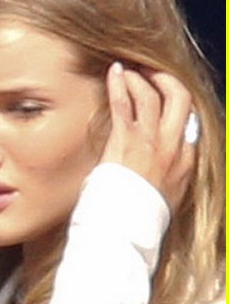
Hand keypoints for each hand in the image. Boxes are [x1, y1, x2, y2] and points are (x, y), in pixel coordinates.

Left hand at [100, 63, 195, 212]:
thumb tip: (165, 175)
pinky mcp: (126, 141)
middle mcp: (173, 147)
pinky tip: (114, 72)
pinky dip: (119, 84)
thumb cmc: (139, 220)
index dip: (176, 108)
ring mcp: (150, 142)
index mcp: (185, 163)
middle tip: (152, 73)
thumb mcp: (167, 200)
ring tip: (129, 71)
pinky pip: (125, 103)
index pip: (189, 124)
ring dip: (140, 78)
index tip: (165, 99)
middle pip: (180, 99)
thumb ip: (171, 180)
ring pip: (152, 95)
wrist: (124, 231)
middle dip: (167, 80)